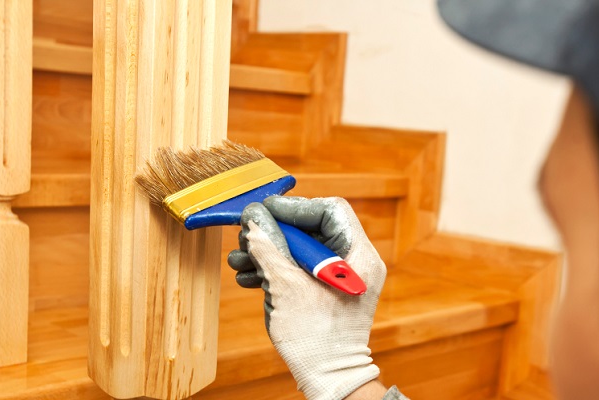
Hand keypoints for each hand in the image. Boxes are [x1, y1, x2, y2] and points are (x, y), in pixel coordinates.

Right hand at [227, 196, 386, 399]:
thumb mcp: (287, 289)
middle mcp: (354, 262)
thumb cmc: (317, 341)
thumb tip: (253, 219)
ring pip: (301, 249)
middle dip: (275, 232)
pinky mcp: (325, 291)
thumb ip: (270, 249)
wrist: (328, 379)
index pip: (331, 211)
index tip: (265, 210)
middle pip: (312, 229)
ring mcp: (340, 277)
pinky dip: (276, 268)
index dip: (295, 207)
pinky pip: (300, 268)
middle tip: (247, 235)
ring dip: (269, 251)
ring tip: (239, 259)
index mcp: (359, 256)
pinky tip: (249, 275)